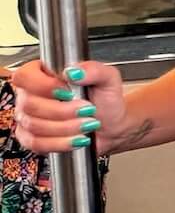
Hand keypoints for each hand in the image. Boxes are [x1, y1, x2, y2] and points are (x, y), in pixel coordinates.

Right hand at [4, 57, 129, 154]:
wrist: (111, 125)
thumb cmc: (105, 100)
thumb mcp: (107, 78)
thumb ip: (93, 69)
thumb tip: (73, 71)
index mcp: (42, 74)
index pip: (25, 76)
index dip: (44, 86)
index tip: (68, 92)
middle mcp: (30, 95)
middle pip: (30, 104)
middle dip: (63, 110)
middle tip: (87, 109)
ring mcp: (27, 118)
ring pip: (34, 125)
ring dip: (66, 127)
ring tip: (87, 123)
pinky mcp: (31, 139)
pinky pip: (36, 143)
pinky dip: (61, 142)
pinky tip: (78, 138)